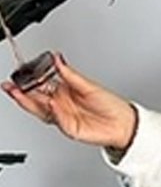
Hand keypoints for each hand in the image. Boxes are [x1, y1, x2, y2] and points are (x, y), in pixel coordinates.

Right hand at [1, 53, 137, 151]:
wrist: (123, 124)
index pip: (40, 85)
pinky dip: (54, 112)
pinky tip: (50, 103)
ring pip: (42, 111)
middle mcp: (61, 104)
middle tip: (10, 85)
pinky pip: (59, 120)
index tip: (18, 73)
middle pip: (36, 99)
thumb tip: (56, 58)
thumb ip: (70, 73)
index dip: (28, 80)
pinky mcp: (70, 128)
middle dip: (21, 92)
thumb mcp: (88, 84)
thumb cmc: (110, 105)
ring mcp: (64, 117)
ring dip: (29, 103)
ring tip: (19, 94)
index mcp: (63, 91)